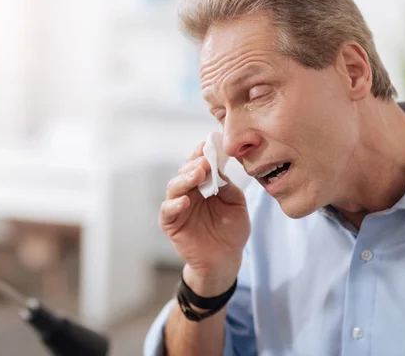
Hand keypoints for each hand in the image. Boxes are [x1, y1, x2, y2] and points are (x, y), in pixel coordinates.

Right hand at [159, 141, 250, 293]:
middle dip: (194, 164)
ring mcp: (179, 208)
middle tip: (205, 160)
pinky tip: (185, 201)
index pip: (199, 164)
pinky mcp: (172, 224)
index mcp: (204, 185)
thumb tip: (218, 169)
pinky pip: (167, 211)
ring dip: (184, 179)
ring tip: (197, 174)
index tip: (208, 143)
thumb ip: (227, 187)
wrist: (226, 260)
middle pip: (185, 172)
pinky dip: (174, 205)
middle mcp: (189, 192)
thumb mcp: (236, 205)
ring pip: (173, 187)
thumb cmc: (232, 231)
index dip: (202, 153)